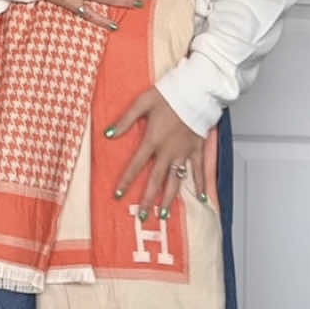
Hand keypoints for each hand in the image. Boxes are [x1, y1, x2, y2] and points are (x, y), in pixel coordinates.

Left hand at [106, 89, 206, 212]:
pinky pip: (199, 170)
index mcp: (153, 140)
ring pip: (175, 180)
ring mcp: (184, 152)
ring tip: (164, 215)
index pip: (136, 165)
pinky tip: (201, 197)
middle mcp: (168, 151)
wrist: (197, 91)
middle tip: (142, 217)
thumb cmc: (169, 95)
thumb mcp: (142, 103)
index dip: (126, 180)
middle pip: (156, 180)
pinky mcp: (197, 149)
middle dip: (148, 200)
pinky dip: (201, 184)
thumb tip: (107, 134)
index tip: (118, 195)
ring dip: (169, 199)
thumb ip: (125, 120)